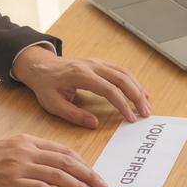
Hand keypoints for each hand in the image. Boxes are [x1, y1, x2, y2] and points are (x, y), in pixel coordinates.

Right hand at [0, 134, 107, 186]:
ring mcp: (20, 165)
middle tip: (102, 185)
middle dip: (88, 174)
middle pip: (67, 161)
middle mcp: (26, 150)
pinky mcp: (13, 182)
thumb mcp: (6, 151)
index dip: (81, 162)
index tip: (91, 172)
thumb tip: (50, 167)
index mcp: (26, 141)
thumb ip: (28, 155)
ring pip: (59, 175)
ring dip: (79, 186)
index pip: (62, 150)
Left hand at [12, 46, 150, 128]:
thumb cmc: (46, 86)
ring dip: (138, 89)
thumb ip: (74, 115)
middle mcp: (92, 65)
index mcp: (80, 75)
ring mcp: (97, 62)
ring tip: (146, 105)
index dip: (122, 105)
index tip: (130, 118)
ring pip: (124, 73)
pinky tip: (140, 93)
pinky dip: (133, 82)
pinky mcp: (100, 64)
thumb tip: (95, 124)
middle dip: (137, 96)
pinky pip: (120, 71)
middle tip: (146, 113)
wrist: (40, 66)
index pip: (109, 90)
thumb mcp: (53, 104)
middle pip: (122, 79)